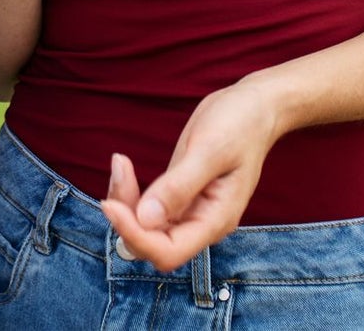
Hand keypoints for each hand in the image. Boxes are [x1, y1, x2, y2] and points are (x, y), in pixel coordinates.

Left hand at [100, 80, 279, 270]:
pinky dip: (130, 192)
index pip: (167, 252)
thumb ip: (179, 187)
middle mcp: (200, 223)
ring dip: (124, 201)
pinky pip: (147, 208)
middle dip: (126, 217)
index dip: (135, 235)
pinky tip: (124, 164)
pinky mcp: (178, 195)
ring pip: (145, 227)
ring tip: (120, 162)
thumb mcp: (209, 151)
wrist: (253, 110)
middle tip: (119, 169)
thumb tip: (146, 219)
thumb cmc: (239, 127)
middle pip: (151, 244)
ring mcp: (189, 210)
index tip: (110, 204)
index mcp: (214, 220)